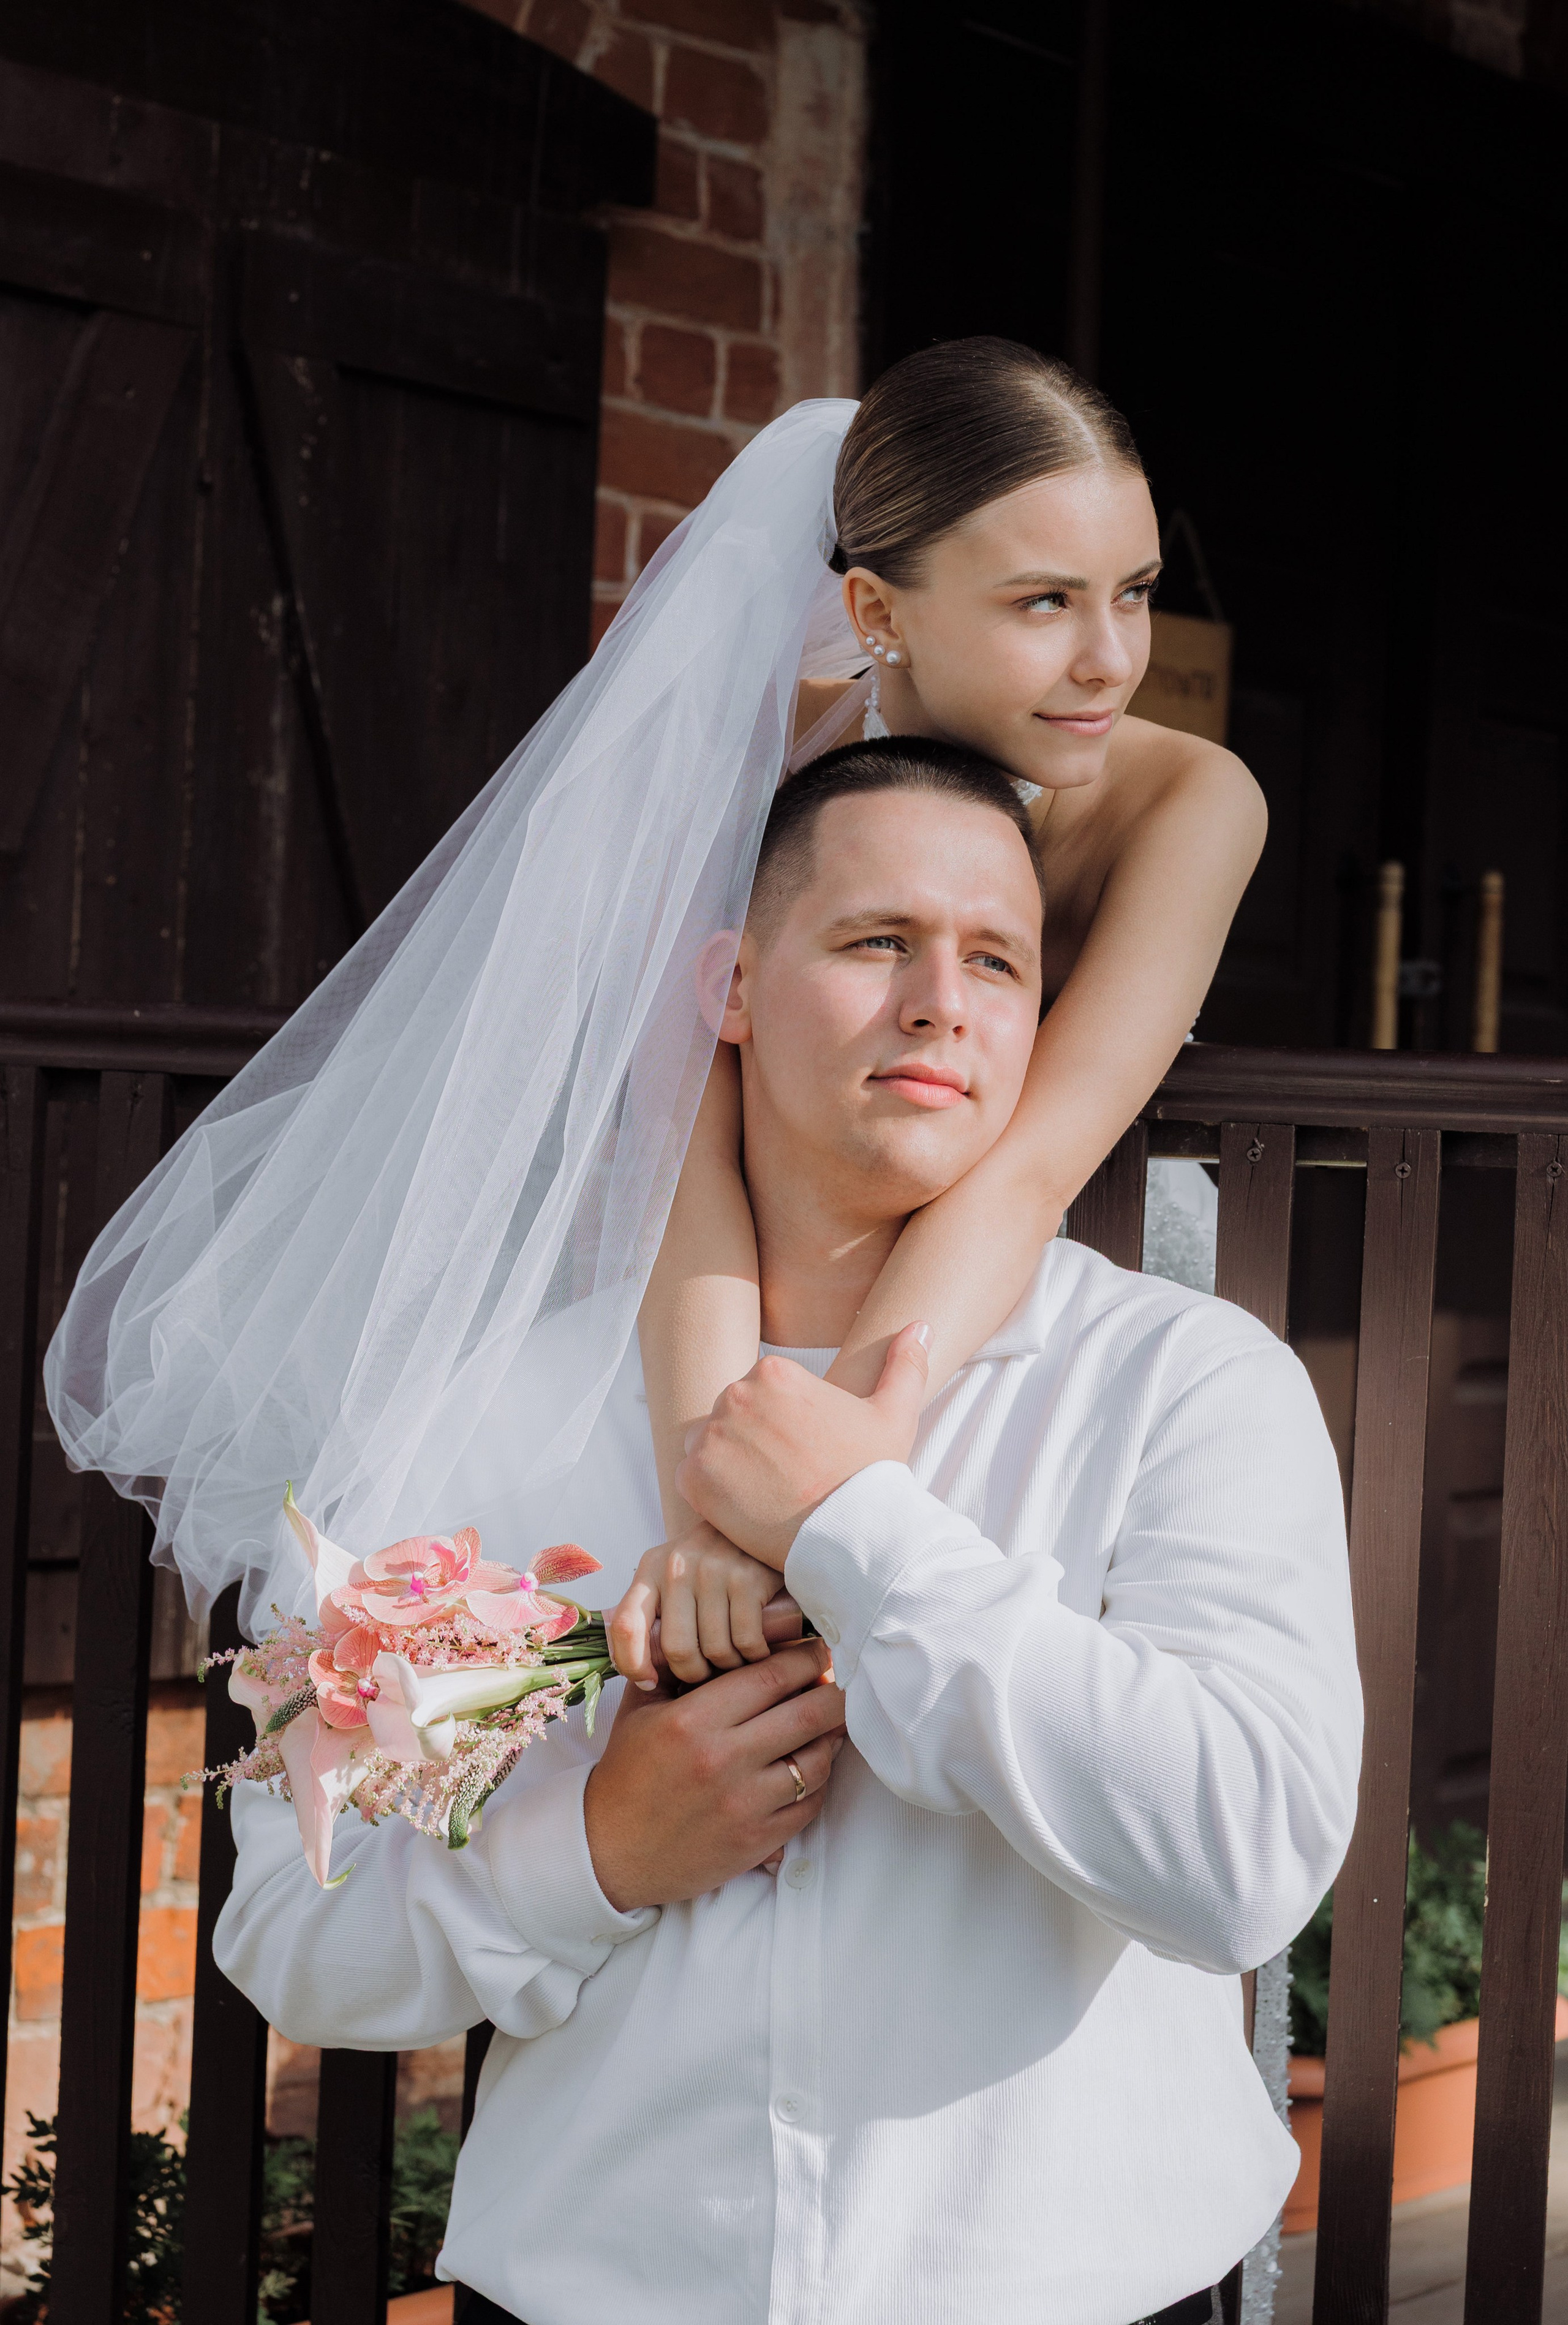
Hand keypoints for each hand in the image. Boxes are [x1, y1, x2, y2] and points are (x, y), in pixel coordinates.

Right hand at [583, 1640, 845, 1909]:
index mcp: (692, 1720)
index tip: (819, 1650)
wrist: (609, 1851)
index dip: (806, 1658)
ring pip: (817, 1760)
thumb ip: (677, 1663)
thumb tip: (722, 1626)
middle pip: (807, 1713)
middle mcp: (722, 1759)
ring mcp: (743, 1804)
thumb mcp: (641, 1708)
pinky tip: (813, 1765)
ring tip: (831, 1723)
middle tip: (841, 1681)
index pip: (770, 1675)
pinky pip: (809, 1804)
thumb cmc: (626, 1773)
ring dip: (832, 1738)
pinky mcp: (756, 1841)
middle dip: (834, 1692)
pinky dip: (818, 1782)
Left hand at [609, 1522, 802, 1687]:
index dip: (632, 1665)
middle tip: (706, 1674)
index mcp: (651, 1567)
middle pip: (677, 1648)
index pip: (626, 1626)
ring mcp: (713, 1570)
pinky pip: (746, 1640)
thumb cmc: (713, 1562)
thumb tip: (635, 1667)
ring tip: (735, 1659)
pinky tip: (758, 1651)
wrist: (759, 1522)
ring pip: (715, 1650)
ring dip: (728, 1667)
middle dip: (693, 1674)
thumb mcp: (675, 1572)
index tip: (650, 1682)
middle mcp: (678, 1566)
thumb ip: (654, 1608)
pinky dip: (754, 1656)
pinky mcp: (748, 1577)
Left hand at [675, 1322, 930, 1568]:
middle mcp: (735, 1396)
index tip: (802, 1450)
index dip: (780, 1423)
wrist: (852, 1536)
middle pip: (730, 1414)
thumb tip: (920, 1326)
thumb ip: (904, 1365)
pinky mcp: (693, 1479)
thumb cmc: (873, 1475)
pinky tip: (747, 1507)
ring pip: (707, 1443)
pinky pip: (690, 1476)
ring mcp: (711, 1438)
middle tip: (785, 1475)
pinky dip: (711, 1492)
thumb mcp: (894, 1413)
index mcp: (774, 1373)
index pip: (759, 1390)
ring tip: (765, 1491)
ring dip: (727, 1463)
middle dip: (751, 1440)